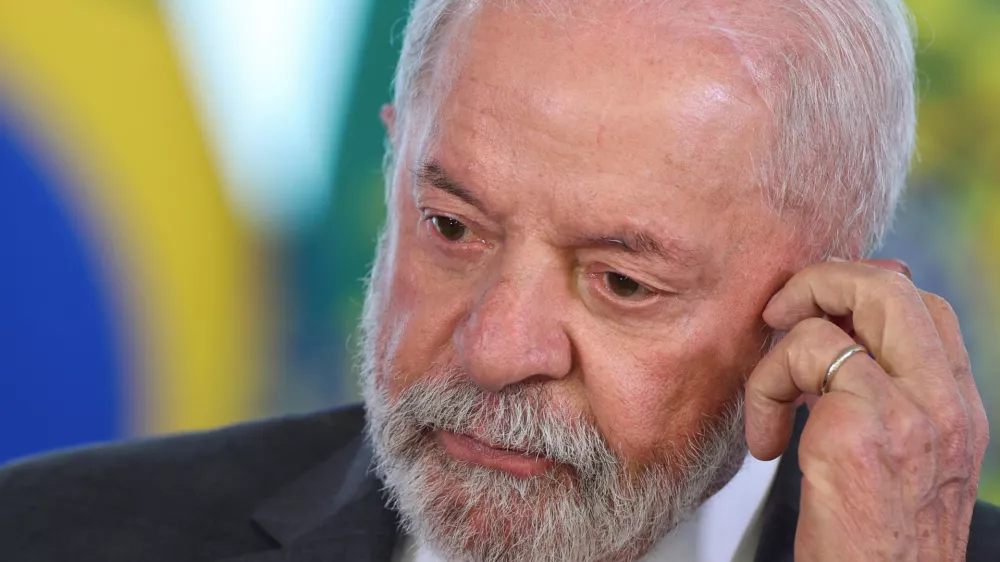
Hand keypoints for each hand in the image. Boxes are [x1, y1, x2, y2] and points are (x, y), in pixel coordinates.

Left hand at [745, 260, 989, 560]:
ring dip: (777, 356)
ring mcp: (906, 415)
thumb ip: (887, 394)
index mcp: (957, 408)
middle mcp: (943, 405)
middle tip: (780, 315)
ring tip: (770, 405)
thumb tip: (844, 330)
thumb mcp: (901, 461)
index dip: (864, 291)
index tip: (819, 317)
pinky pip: (797, 359)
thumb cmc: (879, 544)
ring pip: (832, 319)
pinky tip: (767, 444)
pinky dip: (763, 391)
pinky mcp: (857, 433)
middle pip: (890, 288)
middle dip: (821, 282)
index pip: (925, 307)